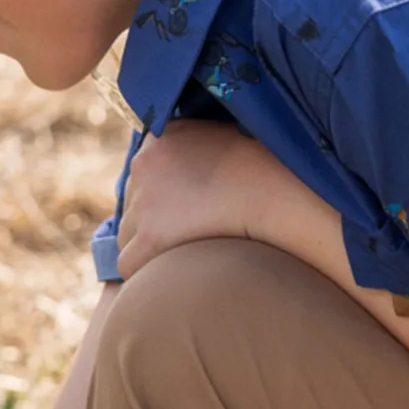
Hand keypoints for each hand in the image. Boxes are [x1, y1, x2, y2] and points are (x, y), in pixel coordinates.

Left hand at [117, 121, 281, 277]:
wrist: (280, 193)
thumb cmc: (270, 171)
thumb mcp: (228, 140)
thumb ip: (202, 151)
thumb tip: (196, 177)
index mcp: (161, 136)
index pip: (143, 174)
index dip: (163, 197)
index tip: (184, 211)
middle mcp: (144, 163)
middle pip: (132, 206)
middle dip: (154, 222)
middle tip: (188, 237)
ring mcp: (144, 200)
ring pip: (128, 235)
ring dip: (150, 246)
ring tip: (186, 254)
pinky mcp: (152, 235)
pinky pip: (129, 263)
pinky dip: (147, 269)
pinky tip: (176, 272)